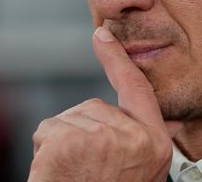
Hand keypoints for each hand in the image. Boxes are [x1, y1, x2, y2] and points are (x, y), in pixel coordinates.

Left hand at [28, 27, 181, 181]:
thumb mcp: (139, 171)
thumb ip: (138, 139)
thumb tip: (143, 118)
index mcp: (155, 144)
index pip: (137, 90)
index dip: (118, 60)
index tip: (102, 35)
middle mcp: (133, 137)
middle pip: (94, 108)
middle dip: (82, 133)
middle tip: (86, 173)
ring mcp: (101, 137)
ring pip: (69, 120)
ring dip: (63, 145)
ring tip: (74, 177)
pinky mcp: (69, 141)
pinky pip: (49, 130)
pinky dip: (46, 151)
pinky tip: (58, 174)